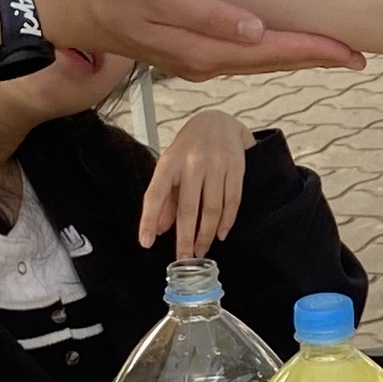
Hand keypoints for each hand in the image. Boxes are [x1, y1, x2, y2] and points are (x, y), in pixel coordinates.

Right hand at [21, 0, 361, 79]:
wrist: (65, 8)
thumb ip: (206, 15)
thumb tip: (257, 31)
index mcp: (202, 50)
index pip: (272, 52)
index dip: (315, 50)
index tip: (353, 51)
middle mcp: (203, 62)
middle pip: (272, 63)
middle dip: (316, 58)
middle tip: (360, 55)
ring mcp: (193, 60)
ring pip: (257, 62)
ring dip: (295, 57)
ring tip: (331, 51)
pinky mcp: (183, 51)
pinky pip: (239, 57)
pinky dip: (268, 53)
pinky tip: (278, 44)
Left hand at [140, 108, 250, 257]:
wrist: (218, 121)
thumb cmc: (190, 149)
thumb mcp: (170, 167)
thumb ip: (164, 199)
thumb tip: (157, 231)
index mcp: (170, 163)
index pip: (155, 195)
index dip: (148, 220)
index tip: (146, 243)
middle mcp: (192, 163)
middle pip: (188, 209)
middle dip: (185, 239)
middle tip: (184, 260)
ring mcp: (216, 165)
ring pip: (212, 209)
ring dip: (206, 235)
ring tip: (201, 251)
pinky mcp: (236, 167)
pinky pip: (232, 201)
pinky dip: (227, 222)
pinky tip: (221, 235)